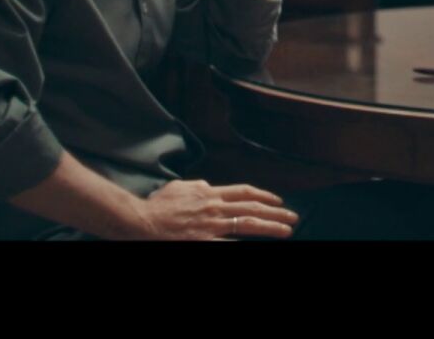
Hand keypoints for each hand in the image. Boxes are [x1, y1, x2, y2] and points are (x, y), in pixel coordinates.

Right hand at [134, 179, 297, 240]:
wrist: (139, 220)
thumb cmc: (156, 205)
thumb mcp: (179, 187)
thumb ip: (198, 187)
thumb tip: (209, 187)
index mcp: (209, 193)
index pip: (244, 192)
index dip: (264, 196)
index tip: (278, 201)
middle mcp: (215, 207)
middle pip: (253, 208)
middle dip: (276, 212)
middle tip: (293, 217)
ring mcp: (211, 225)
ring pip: (248, 224)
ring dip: (271, 227)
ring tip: (287, 230)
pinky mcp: (203, 240)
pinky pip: (230, 243)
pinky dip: (245, 244)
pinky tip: (258, 245)